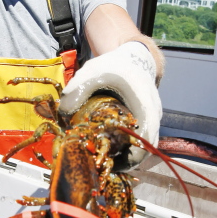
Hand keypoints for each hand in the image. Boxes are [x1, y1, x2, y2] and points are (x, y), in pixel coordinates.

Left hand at [58, 41, 161, 167]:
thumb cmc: (115, 64)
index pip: (144, 146)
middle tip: (98, 160)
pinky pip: (137, 139)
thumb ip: (77, 91)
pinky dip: (123, 144)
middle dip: (121, 159)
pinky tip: (105, 142)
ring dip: (122, 152)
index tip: (106, 162)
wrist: (133, 55)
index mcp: (145, 109)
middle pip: (142, 150)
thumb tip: (63, 115)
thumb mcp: (92, 72)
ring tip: (99, 153)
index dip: (127, 160)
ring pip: (140, 146)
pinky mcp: (146, 120)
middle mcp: (153, 117)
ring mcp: (152, 120)